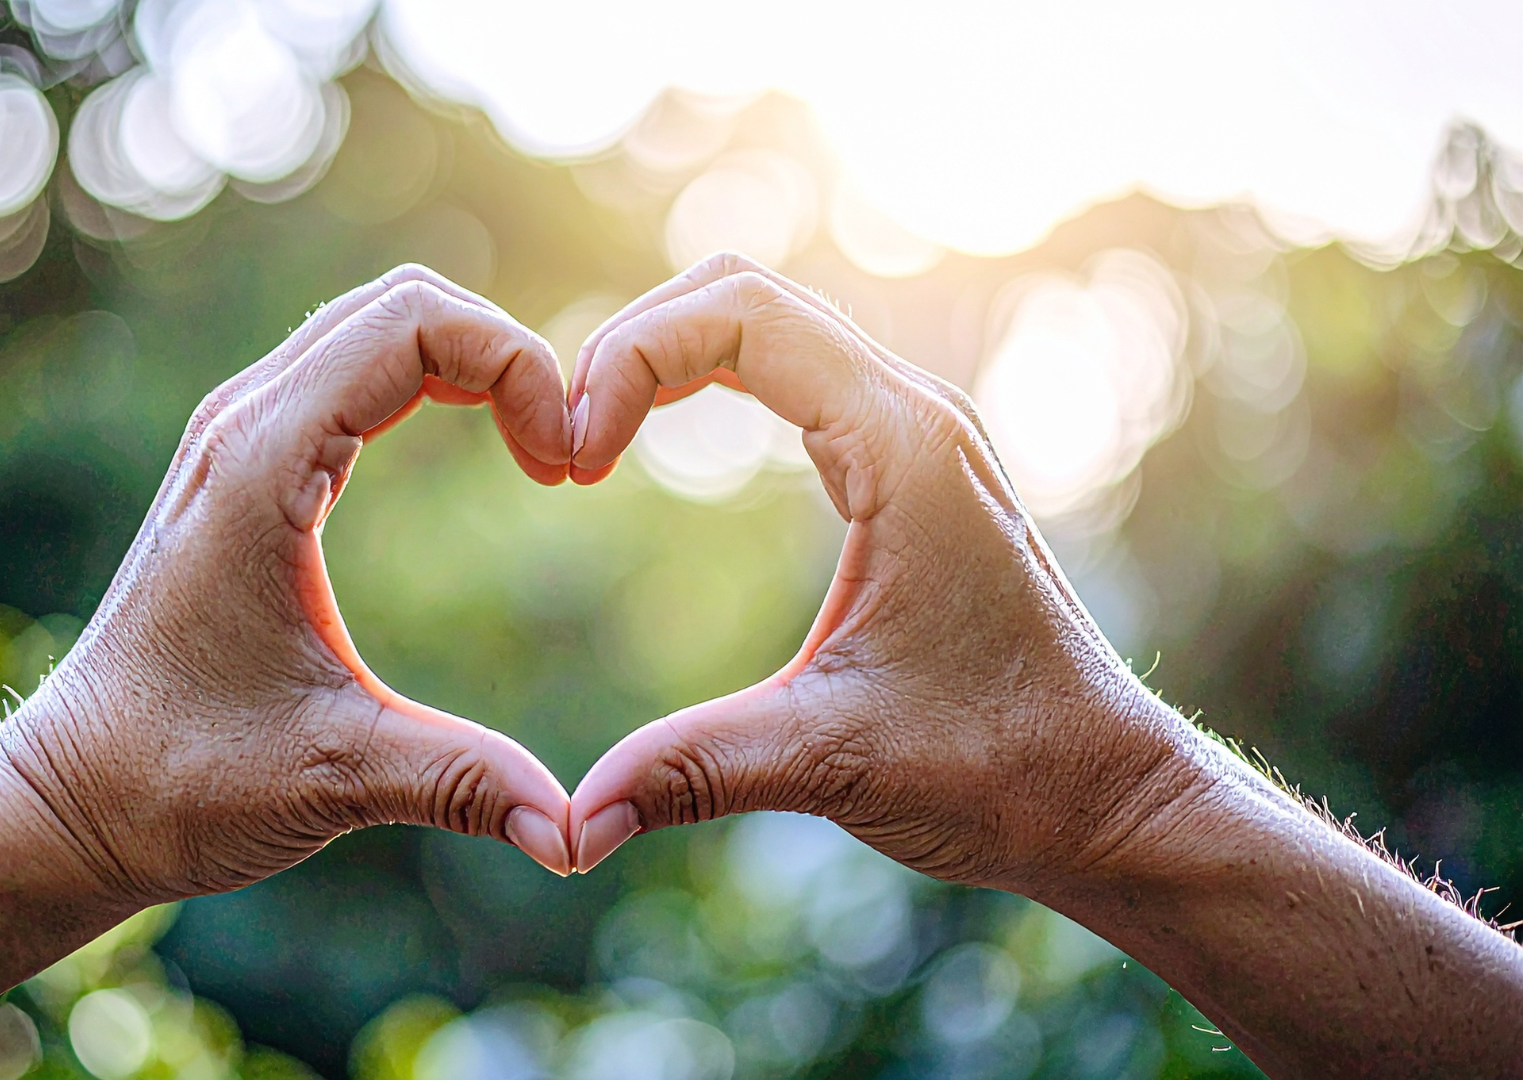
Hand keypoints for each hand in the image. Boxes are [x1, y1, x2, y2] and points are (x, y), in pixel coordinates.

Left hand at [0, 265, 577, 902]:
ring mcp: (233, 438)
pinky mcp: (239, 467)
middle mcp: (241, 426)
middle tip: (564, 455)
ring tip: (538, 450)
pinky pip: (347, 369)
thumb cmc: (176, 782)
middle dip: (505, 352)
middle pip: (401, 302)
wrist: (67, 799)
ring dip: (468, 360)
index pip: (412, 327)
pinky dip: (426, 379)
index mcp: (262, 468)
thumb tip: (574, 836)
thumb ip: (460, 783)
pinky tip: (477, 443)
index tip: (566, 466)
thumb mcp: (333, 779)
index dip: (515, 364)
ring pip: (372, 324)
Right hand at [564, 253, 1189, 886]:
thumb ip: (690, 773)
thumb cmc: (1002, 769)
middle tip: (568, 442)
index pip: (740, 315)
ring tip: (596, 437)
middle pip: (742, 292)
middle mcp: (918, 415)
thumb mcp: (830, 764)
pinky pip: (795, 369)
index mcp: (904, 448)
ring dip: (670, 354)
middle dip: (635, 343)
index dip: (631, 358)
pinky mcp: (911, 466)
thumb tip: (568, 828)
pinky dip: (711, 377)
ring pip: (768, 320)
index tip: (575, 459)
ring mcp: (919, 433)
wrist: (1109, 795)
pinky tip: (660, 444)